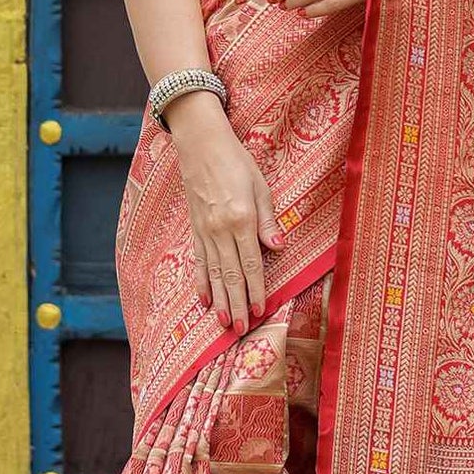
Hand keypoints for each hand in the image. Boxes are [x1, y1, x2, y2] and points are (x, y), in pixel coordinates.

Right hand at [167, 100, 283, 335]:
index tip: (261, 310)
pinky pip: (198, 261)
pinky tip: (205, 300)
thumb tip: (278, 248)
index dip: (257, 289)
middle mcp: (220, 230)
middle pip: (230, 275)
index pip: (251, 264)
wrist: (201, 144)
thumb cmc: (236, 162)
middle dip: (238, 304)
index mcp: (241, 219)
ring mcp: (204, 231)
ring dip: (220, 301)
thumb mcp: (260, 186)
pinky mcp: (194, 229)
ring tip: (225, 323)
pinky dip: (201, 282)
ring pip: (213, 273)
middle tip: (242, 329)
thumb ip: (268, 221)